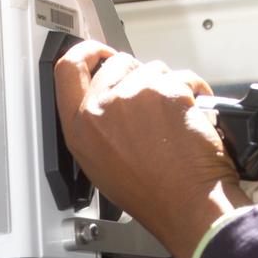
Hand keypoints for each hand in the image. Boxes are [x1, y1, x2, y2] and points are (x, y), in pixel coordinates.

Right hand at [54, 41, 249, 257]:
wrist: (189, 204)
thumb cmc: (153, 195)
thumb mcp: (101, 166)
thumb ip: (94, 126)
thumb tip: (104, 98)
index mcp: (79, 129)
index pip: (67, 69)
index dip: (85, 53)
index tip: (97, 53)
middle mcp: (102, 108)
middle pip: (115, 64)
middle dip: (135, 75)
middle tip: (149, 100)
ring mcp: (134, 96)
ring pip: (151, 68)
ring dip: (164, 86)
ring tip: (170, 120)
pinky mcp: (166, 90)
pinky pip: (181, 76)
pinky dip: (190, 90)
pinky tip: (189, 116)